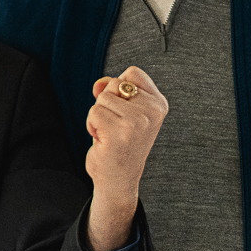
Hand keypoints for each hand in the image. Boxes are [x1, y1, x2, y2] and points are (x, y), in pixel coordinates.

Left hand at [83, 66, 166, 250]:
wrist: (119, 178)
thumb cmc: (120, 142)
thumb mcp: (123, 111)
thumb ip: (113, 90)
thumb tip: (98, 84)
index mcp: (159, 104)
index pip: (133, 73)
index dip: (119, 88)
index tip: (124, 111)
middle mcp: (152, 112)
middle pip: (115, 84)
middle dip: (107, 104)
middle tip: (115, 126)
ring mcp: (137, 122)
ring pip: (102, 99)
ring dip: (98, 116)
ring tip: (109, 133)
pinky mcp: (119, 133)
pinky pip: (94, 113)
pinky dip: (92, 126)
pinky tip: (103, 141)